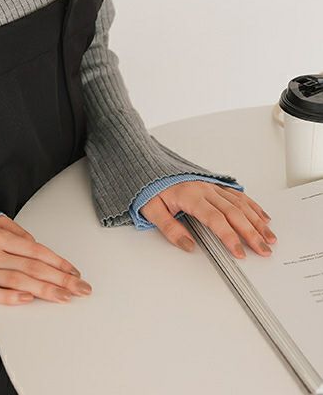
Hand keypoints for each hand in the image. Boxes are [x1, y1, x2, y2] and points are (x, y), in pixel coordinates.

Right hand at [0, 214, 92, 306]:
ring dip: (44, 291)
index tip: (75, 272)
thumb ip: (14, 231)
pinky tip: (28, 301)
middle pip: (31, 267)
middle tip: (80, 288)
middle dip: (60, 279)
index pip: (35, 250)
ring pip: (18, 281)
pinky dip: (11, 298)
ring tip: (64, 297)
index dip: (57, 262)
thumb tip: (36, 244)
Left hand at [139, 181, 277, 258]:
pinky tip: (262, 216)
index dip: (229, 237)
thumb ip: (169, 228)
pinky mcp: (213, 183)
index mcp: (189, 195)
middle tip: (264, 250)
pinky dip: (252, 205)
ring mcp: (210, 185)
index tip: (240, 253)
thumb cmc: (148, 186)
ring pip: (239, 203)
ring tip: (269, 237)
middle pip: (234, 212)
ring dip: (257, 220)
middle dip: (251, 232)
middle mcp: (204, 188)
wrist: (146, 164)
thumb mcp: (150, 209)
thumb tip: (188, 245)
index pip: (215, 219)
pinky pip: (237, 194)